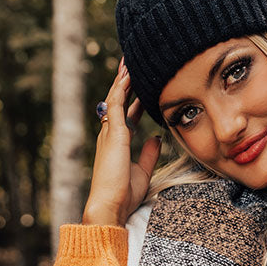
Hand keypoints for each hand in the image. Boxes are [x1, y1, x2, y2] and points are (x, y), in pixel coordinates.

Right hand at [83, 59, 161, 226]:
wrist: (111, 206)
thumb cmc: (124, 194)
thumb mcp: (142, 171)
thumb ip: (148, 153)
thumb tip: (157, 137)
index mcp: (117, 142)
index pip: (127, 113)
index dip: (134, 97)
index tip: (142, 83)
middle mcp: (110, 133)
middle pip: (119, 100)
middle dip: (127, 81)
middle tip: (134, 62)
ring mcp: (109, 132)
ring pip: (116, 97)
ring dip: (123, 78)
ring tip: (130, 59)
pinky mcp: (112, 134)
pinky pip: (116, 104)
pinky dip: (122, 88)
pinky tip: (128, 75)